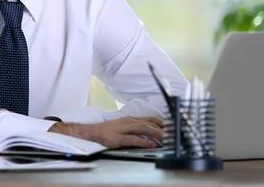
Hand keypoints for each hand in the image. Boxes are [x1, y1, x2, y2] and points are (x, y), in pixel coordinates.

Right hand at [49, 116, 163, 148]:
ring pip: (141, 129)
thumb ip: (136, 128)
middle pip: (147, 123)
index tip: (172, 126)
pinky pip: (132, 139)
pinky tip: (150, 144)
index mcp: (130, 119)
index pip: (149, 119)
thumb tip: (152, 133)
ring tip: (165, 137)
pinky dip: (143, 141)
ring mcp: (122, 129)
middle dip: (161, 127)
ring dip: (154, 132)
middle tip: (172, 132)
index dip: (161, 122)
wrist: (91, 132)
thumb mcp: (124, 126)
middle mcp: (127, 122)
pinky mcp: (117, 138)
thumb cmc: (108, 130)